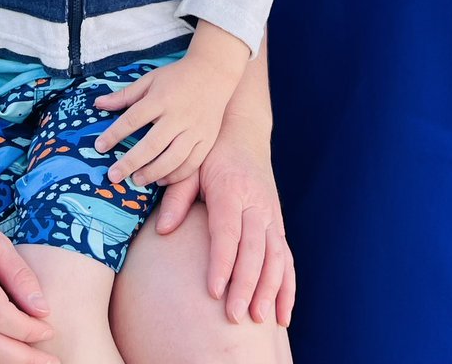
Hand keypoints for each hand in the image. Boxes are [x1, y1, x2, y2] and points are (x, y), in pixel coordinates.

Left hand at [93, 53, 236, 186]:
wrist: (213, 73)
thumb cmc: (176, 77)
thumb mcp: (149, 80)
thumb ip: (124, 95)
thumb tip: (98, 104)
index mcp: (160, 98)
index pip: (133, 119)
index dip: (114, 134)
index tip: (99, 146)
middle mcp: (178, 116)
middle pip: (152, 144)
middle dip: (130, 162)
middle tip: (114, 176)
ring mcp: (195, 129)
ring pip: (173, 158)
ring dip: (153, 172)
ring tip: (136, 179)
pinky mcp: (208, 139)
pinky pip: (192, 163)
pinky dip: (176, 175)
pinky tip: (161, 179)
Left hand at [154, 116, 294, 326]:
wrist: (243, 132)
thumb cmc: (210, 152)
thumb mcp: (190, 166)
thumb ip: (177, 197)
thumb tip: (163, 230)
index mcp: (231, 190)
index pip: (227, 232)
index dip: (221, 262)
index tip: (213, 291)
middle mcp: (256, 204)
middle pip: (254, 250)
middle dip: (245, 285)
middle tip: (233, 315)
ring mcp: (271, 215)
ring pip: (276, 257)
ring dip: (270, 290)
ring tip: (259, 319)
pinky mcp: (278, 224)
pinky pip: (287, 258)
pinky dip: (288, 286)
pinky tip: (283, 313)